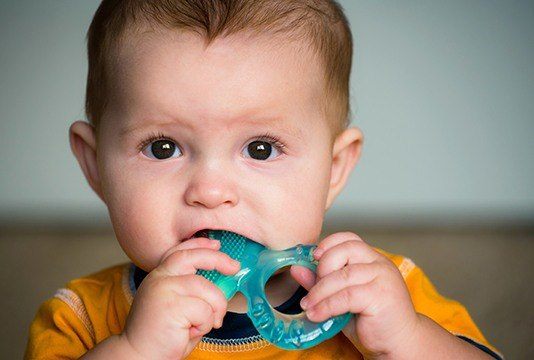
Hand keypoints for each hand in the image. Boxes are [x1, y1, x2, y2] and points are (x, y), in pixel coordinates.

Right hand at [119, 237, 240, 359]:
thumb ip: (191, 291)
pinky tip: (189, 333)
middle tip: (234, 267)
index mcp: (159, 276)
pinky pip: (205, 310)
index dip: (199, 245)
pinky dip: (204, 324)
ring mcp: (164, 290)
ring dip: (213, 310)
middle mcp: (159, 278)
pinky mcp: (172, 306)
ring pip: (207, 289)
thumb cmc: (162, 336)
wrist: (138, 357)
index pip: (180, 251)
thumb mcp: (176, 305)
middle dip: (218, 260)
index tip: (216, 244)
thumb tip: (221, 280)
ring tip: (202, 325)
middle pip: (194, 258)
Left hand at [291, 232, 419, 358]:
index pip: (349, 238)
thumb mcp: (341, 298)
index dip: (328, 244)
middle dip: (322, 268)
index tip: (312, 257)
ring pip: (342, 276)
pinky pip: (346, 296)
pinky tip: (317, 314)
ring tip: (308, 306)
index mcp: (372, 259)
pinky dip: (327, 305)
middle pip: (344, 250)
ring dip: (319, 292)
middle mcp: (380, 263)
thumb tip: (296, 268)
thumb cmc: (370, 320)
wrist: (399, 343)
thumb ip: (321, 282)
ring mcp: (383, 278)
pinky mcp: (381, 296)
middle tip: (312, 290)